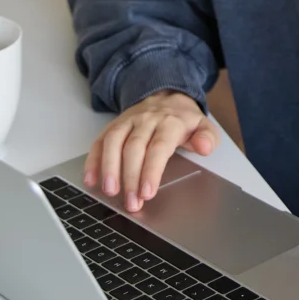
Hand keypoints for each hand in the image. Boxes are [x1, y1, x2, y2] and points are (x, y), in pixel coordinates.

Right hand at [83, 88, 216, 211]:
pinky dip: (93, 161)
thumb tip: (204, 147)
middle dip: (130, 177)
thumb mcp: (203, 126)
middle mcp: (146, 120)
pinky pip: (100, 141)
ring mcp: (127, 122)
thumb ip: (207, 138)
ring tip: (109, 191)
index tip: (147, 192)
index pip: (158, 147)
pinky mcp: (113, 126)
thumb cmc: (183, 120)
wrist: (166, 96)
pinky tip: (91, 180)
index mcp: (169, 122)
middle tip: (131, 203)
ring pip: (113, 142)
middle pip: (134, 148)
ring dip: (109, 168)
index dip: (151, 171)